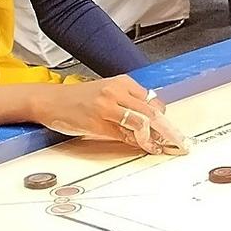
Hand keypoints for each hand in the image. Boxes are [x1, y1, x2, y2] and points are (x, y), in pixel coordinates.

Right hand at [35, 76, 188, 154]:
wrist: (51, 101)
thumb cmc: (78, 98)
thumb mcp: (106, 91)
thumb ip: (127, 100)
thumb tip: (149, 117)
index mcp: (121, 82)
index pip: (152, 99)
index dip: (163, 116)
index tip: (172, 128)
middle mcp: (116, 92)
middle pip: (150, 111)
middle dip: (166, 128)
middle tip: (179, 141)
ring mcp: (107, 108)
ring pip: (140, 122)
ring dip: (154, 137)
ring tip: (163, 146)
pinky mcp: (98, 123)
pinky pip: (124, 135)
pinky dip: (137, 143)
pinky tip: (145, 147)